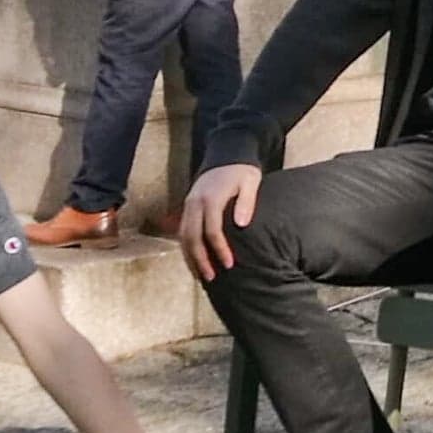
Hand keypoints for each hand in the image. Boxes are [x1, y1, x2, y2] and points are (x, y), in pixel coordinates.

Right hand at [180, 164, 262, 281]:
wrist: (227, 153)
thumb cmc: (242, 170)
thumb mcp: (250, 181)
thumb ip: (246, 202)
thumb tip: (242, 225)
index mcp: (210, 199)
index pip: (211, 231)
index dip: (219, 250)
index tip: (229, 264)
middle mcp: (195, 203)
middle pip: (192, 237)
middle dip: (200, 260)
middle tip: (211, 278)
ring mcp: (189, 204)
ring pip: (183, 236)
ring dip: (190, 257)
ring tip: (201, 276)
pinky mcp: (188, 206)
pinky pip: (182, 231)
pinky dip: (187, 248)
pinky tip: (194, 260)